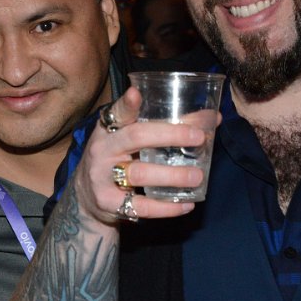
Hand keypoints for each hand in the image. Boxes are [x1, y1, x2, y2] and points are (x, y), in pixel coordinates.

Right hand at [73, 86, 217, 225]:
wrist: (87, 197)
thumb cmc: (118, 160)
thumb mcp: (132, 141)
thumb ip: (167, 128)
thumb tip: (213, 118)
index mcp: (109, 129)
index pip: (118, 113)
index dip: (127, 104)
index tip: (136, 93)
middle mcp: (103, 149)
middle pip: (135, 137)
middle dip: (169, 135)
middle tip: (198, 138)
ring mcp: (102, 177)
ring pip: (139, 173)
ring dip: (172, 175)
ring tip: (197, 176)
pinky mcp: (108, 203)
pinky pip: (140, 206)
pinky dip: (166, 207)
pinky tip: (186, 204)